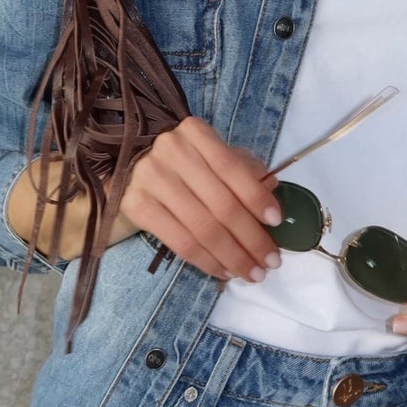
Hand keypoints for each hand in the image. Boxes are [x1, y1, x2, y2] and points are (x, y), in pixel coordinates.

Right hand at [118, 115, 282, 283]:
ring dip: (233, 256)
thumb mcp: (213, 158)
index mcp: (194, 132)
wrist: (129, 172)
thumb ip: (243, 169)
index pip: (232, 168)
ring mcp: (149, 179)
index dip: (257, 197)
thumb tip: (272, 189)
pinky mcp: (135, 206)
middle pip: (220, 204)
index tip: (277, 222)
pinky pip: (180, 243)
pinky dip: (207, 262)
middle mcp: (169, 151)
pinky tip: (224, 271)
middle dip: (251, 238)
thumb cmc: (182, 166)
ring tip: (252, 273)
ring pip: (203, 228)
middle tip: (270, 262)